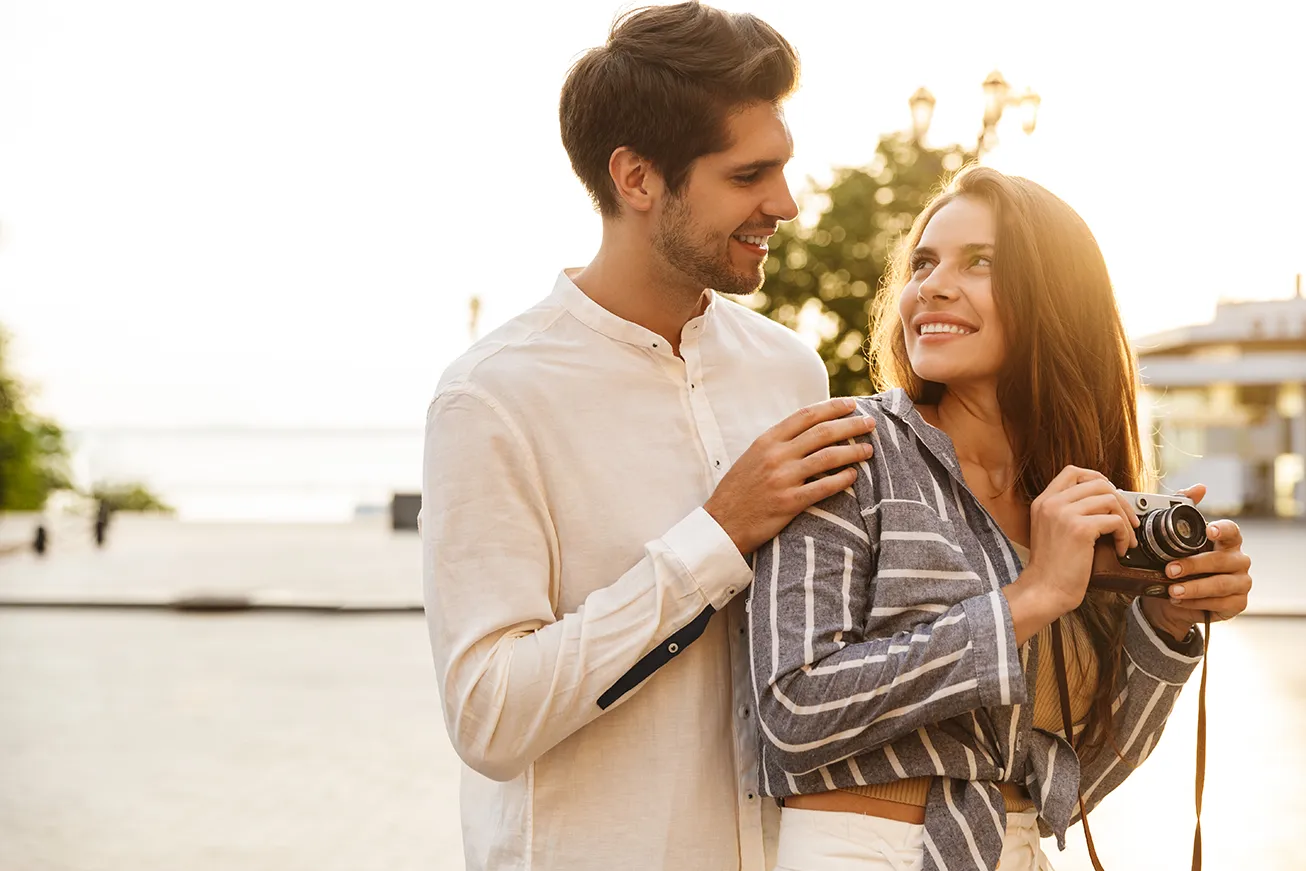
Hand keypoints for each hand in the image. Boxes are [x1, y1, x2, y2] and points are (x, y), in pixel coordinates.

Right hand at [705, 397, 874, 555]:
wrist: (721, 524)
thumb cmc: (739, 490)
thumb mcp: (753, 457)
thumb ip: (778, 443)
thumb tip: (810, 430)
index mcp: (767, 441)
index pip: (806, 416)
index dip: (832, 407)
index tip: (852, 404)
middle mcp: (776, 456)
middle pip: (823, 433)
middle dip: (851, 425)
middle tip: (870, 423)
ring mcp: (783, 479)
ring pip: (828, 457)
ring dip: (853, 452)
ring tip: (869, 450)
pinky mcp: (789, 503)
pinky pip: (824, 487)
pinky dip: (843, 480)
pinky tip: (854, 476)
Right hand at [1004, 465, 1138, 642]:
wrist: (1044, 590)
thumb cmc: (1052, 568)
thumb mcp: (1051, 530)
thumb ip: (1067, 512)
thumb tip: (1104, 502)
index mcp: (1043, 501)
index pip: (1073, 472)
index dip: (1097, 478)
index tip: (1110, 495)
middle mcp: (1051, 503)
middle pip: (1097, 482)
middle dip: (1120, 499)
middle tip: (1128, 520)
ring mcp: (1064, 514)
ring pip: (1110, 499)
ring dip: (1125, 518)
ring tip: (1126, 537)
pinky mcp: (1079, 529)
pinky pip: (1115, 521)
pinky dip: (1125, 535)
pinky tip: (1121, 549)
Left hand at [1139, 484, 1251, 639]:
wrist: (1175, 596)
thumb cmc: (1182, 562)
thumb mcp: (1178, 538)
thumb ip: (1186, 509)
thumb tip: (1199, 488)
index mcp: (1227, 541)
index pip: (1232, 531)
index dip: (1223, 530)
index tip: (1209, 531)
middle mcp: (1238, 560)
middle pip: (1221, 561)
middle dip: (1193, 566)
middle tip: (1169, 569)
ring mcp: (1241, 583)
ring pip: (1220, 585)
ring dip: (1194, 588)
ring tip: (1172, 590)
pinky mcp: (1237, 603)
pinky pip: (1219, 604)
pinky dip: (1196, 602)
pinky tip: (1179, 601)